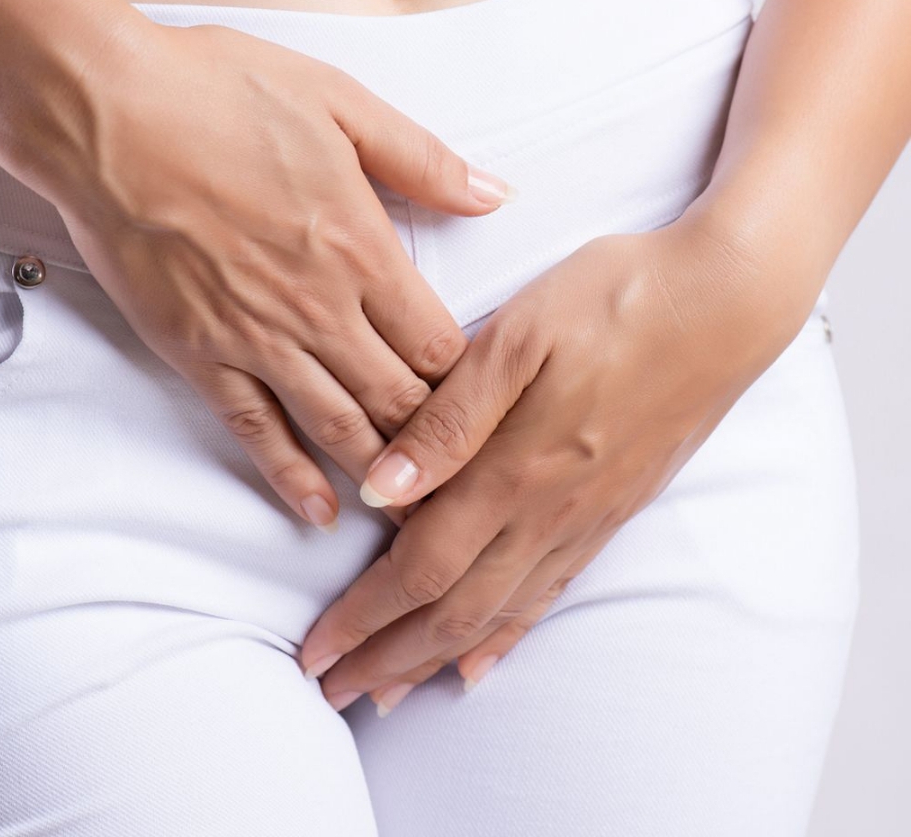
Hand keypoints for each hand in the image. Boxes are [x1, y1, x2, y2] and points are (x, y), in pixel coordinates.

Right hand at [34, 19, 515, 529]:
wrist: (105, 115)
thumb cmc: (215, 96)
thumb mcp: (340, 104)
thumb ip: (423, 159)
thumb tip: (495, 194)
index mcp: (363, 248)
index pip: (439, 348)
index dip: (469, 386)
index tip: (480, 408)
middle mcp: (319, 308)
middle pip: (400, 400)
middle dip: (436, 443)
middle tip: (457, 475)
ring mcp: (258, 340)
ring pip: (340, 428)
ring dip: (381, 473)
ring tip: (409, 507)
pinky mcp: (202, 357)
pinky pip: (257, 433)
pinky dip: (292, 477)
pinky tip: (319, 510)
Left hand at [300, 209, 814, 710]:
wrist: (726, 304)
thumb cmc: (613, 302)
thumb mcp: (518, 338)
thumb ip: (448, 420)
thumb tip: (377, 488)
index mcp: (512, 471)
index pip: (419, 569)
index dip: (363, 617)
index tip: (317, 653)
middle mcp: (547, 514)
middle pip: (451, 611)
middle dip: (386, 657)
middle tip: (336, 691)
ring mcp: (585, 521)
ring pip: (496, 615)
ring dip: (434, 658)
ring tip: (390, 691)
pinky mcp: (613, 513)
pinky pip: (550, 595)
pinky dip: (507, 637)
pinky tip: (481, 660)